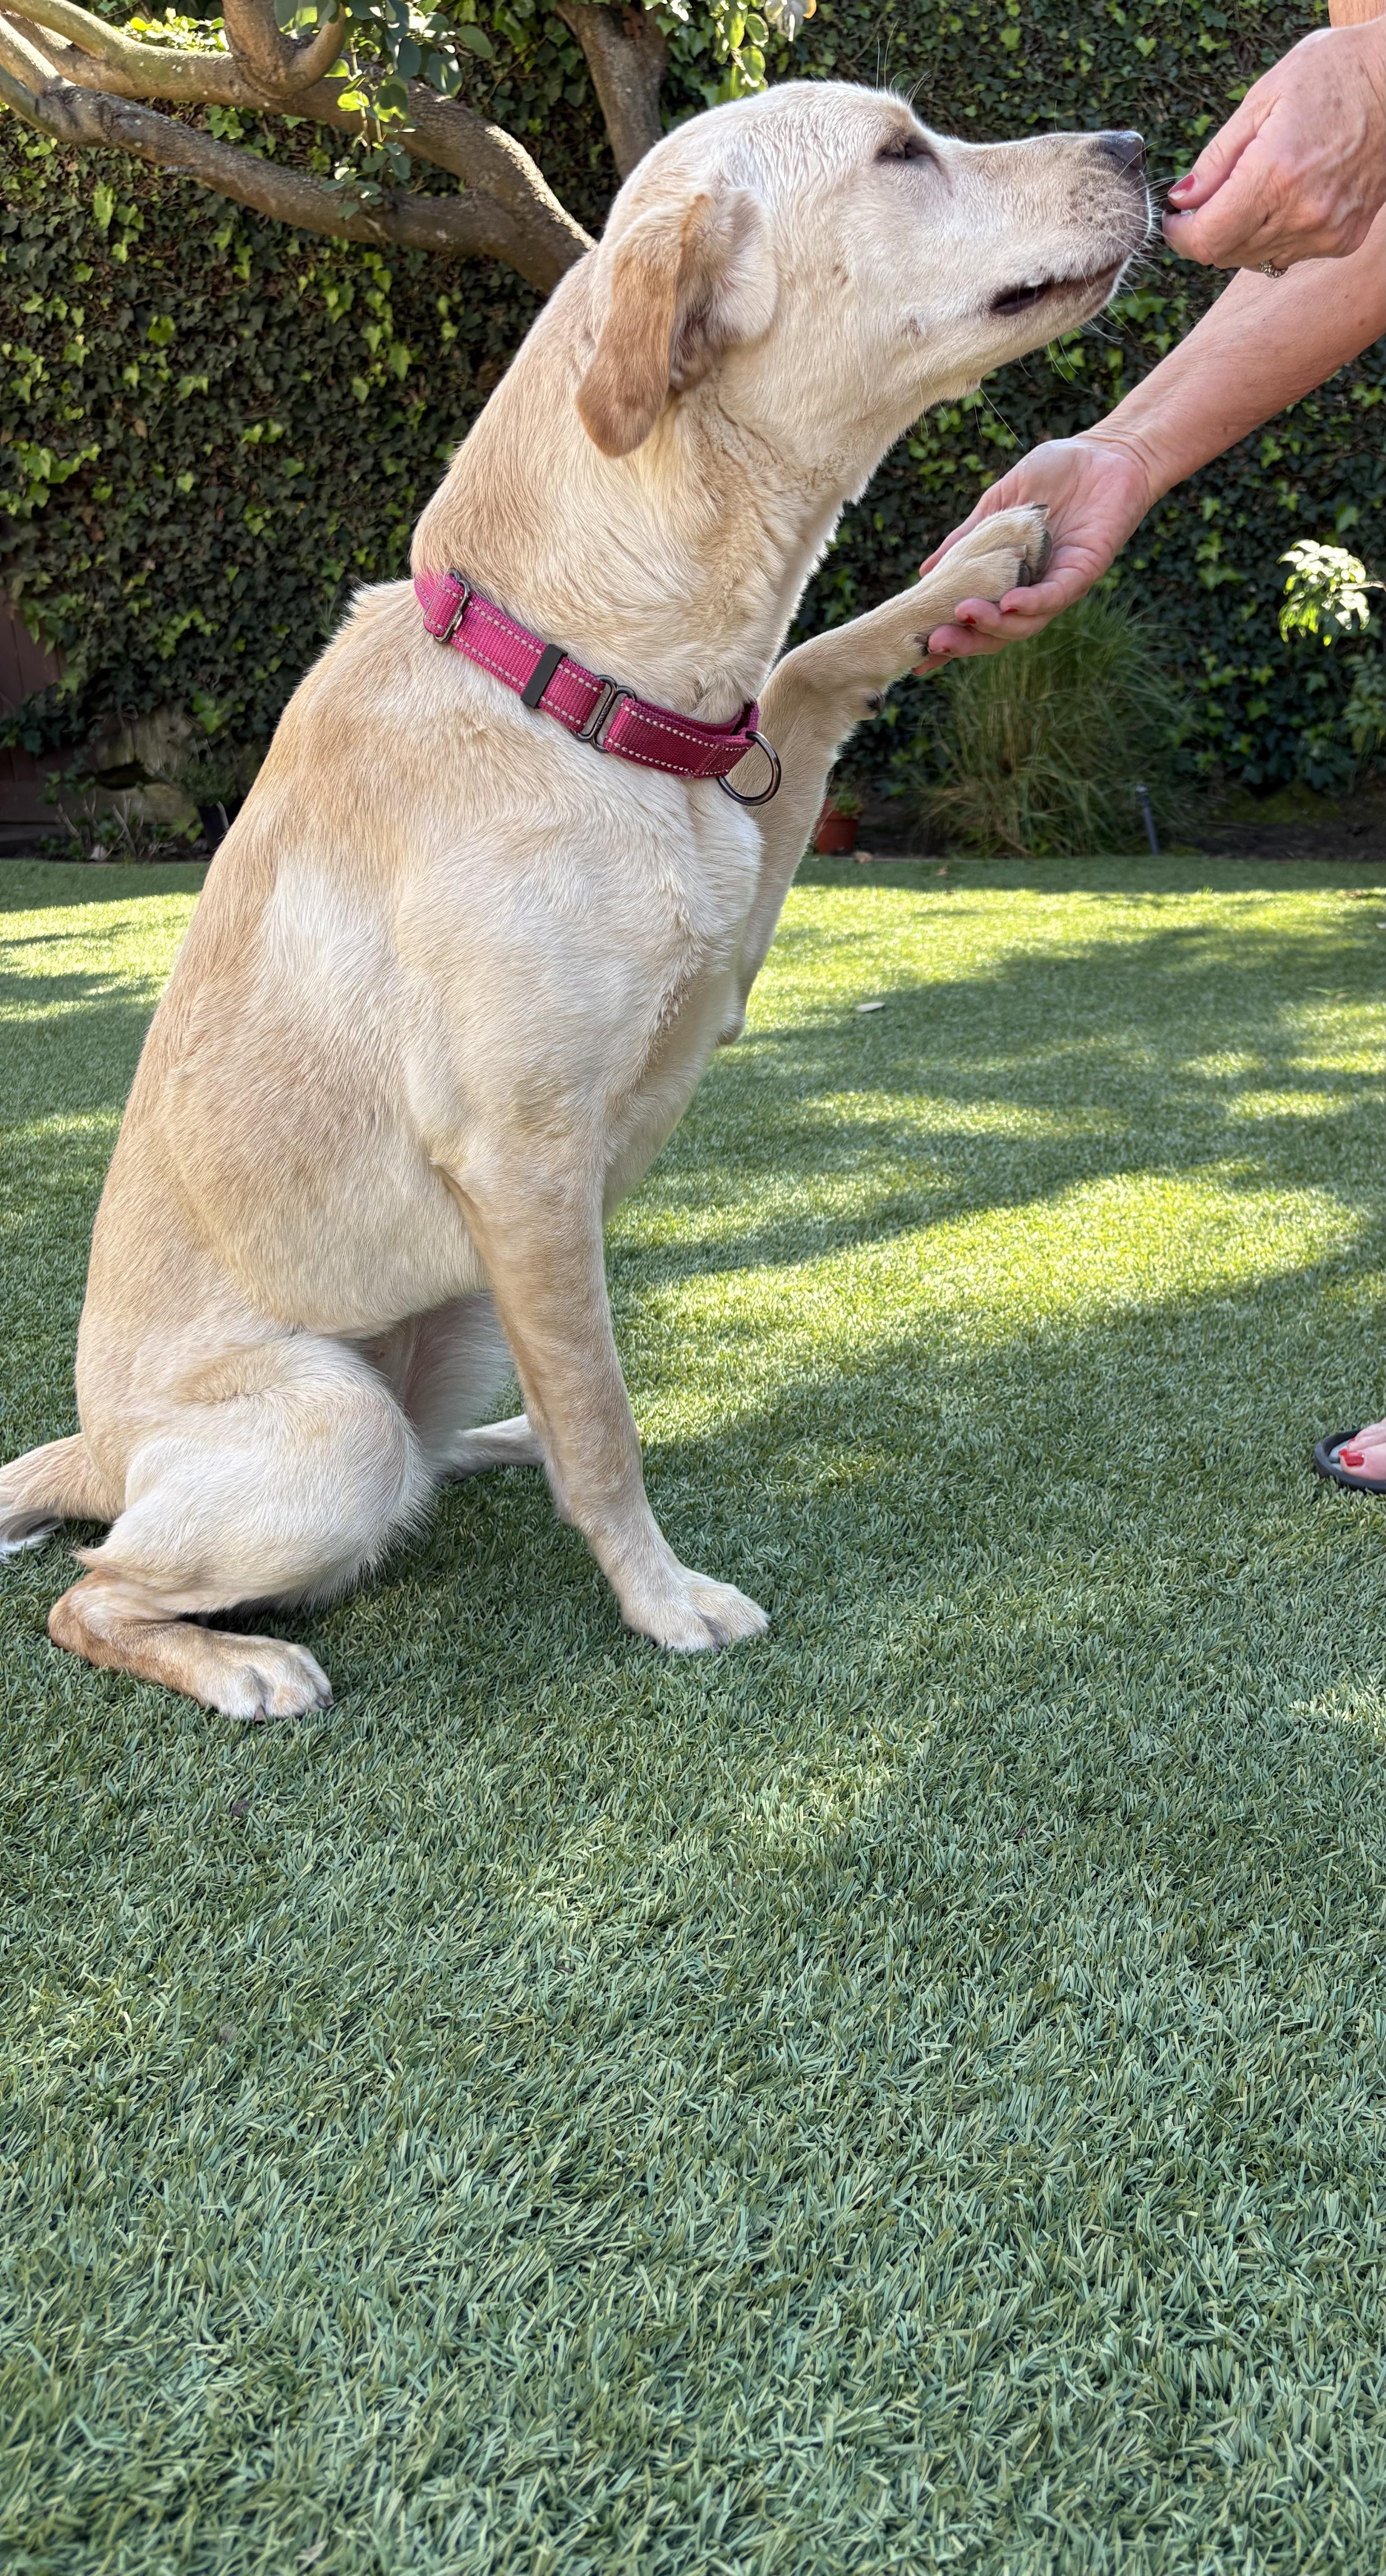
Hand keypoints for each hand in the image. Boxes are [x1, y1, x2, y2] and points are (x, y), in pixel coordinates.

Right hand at [913, 437, 1151, 664]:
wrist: (1107, 452)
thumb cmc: (1055, 475)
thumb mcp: (997, 506)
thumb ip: (967, 539)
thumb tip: (926, 573)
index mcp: (1010, 581)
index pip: (977, 621)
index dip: (950, 642)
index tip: (917, 655)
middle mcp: (1033, 593)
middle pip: (997, 634)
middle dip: (965, 643)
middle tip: (934, 643)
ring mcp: (1059, 585)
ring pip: (1025, 623)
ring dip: (992, 625)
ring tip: (963, 614)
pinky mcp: (1085, 569)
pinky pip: (1056, 595)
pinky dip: (1031, 602)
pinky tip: (1009, 602)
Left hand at [1163, 20, 1385, 271]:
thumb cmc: (1334, 74)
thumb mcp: (1262, 99)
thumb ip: (1217, 158)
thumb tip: (1183, 199)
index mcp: (1275, 175)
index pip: (1208, 239)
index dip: (1181, 236)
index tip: (1175, 220)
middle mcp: (1302, 212)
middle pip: (1227, 254)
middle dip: (1208, 233)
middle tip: (1207, 202)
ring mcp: (1326, 230)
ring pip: (1257, 258)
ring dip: (1241, 235)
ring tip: (1253, 191)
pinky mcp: (1343, 238)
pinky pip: (1291, 253)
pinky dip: (1276, 235)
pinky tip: (1286, 200)